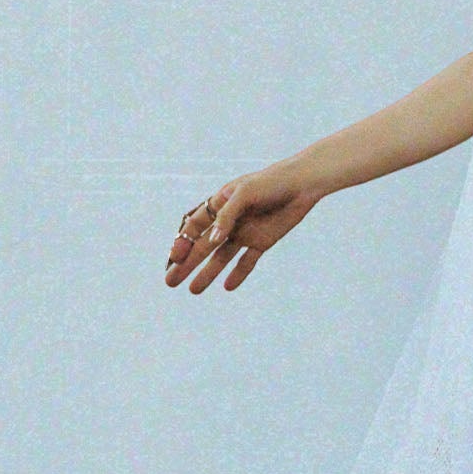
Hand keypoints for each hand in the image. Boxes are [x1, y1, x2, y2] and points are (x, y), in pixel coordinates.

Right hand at [164, 160, 321, 293]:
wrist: (302, 184)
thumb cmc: (271, 182)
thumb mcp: (245, 193)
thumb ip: (227, 216)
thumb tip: (213, 240)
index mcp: (218, 204)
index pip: (193, 227)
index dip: (182, 242)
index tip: (175, 258)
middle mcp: (229, 220)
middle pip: (202, 246)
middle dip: (186, 264)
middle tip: (170, 282)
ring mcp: (245, 232)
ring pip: (221, 257)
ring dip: (207, 273)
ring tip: (193, 291)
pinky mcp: (262, 241)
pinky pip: (247, 261)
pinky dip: (238, 273)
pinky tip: (228, 286)